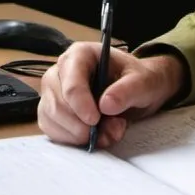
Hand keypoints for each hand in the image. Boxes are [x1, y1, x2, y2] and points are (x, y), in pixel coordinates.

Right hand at [37, 42, 184, 147]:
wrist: (137, 91)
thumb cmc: (138, 80)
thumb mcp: (143, 81)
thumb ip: (128, 90)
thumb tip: (106, 105)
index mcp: (80, 54)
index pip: (71, 82)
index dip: (80, 104)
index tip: (95, 120)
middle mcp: (60, 72)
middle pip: (58, 104)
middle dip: (82, 124)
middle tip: (111, 130)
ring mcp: (53, 94)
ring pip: (52, 121)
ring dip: (80, 135)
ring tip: (109, 132)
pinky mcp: (52, 114)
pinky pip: (54, 132)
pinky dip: (73, 140)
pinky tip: (95, 137)